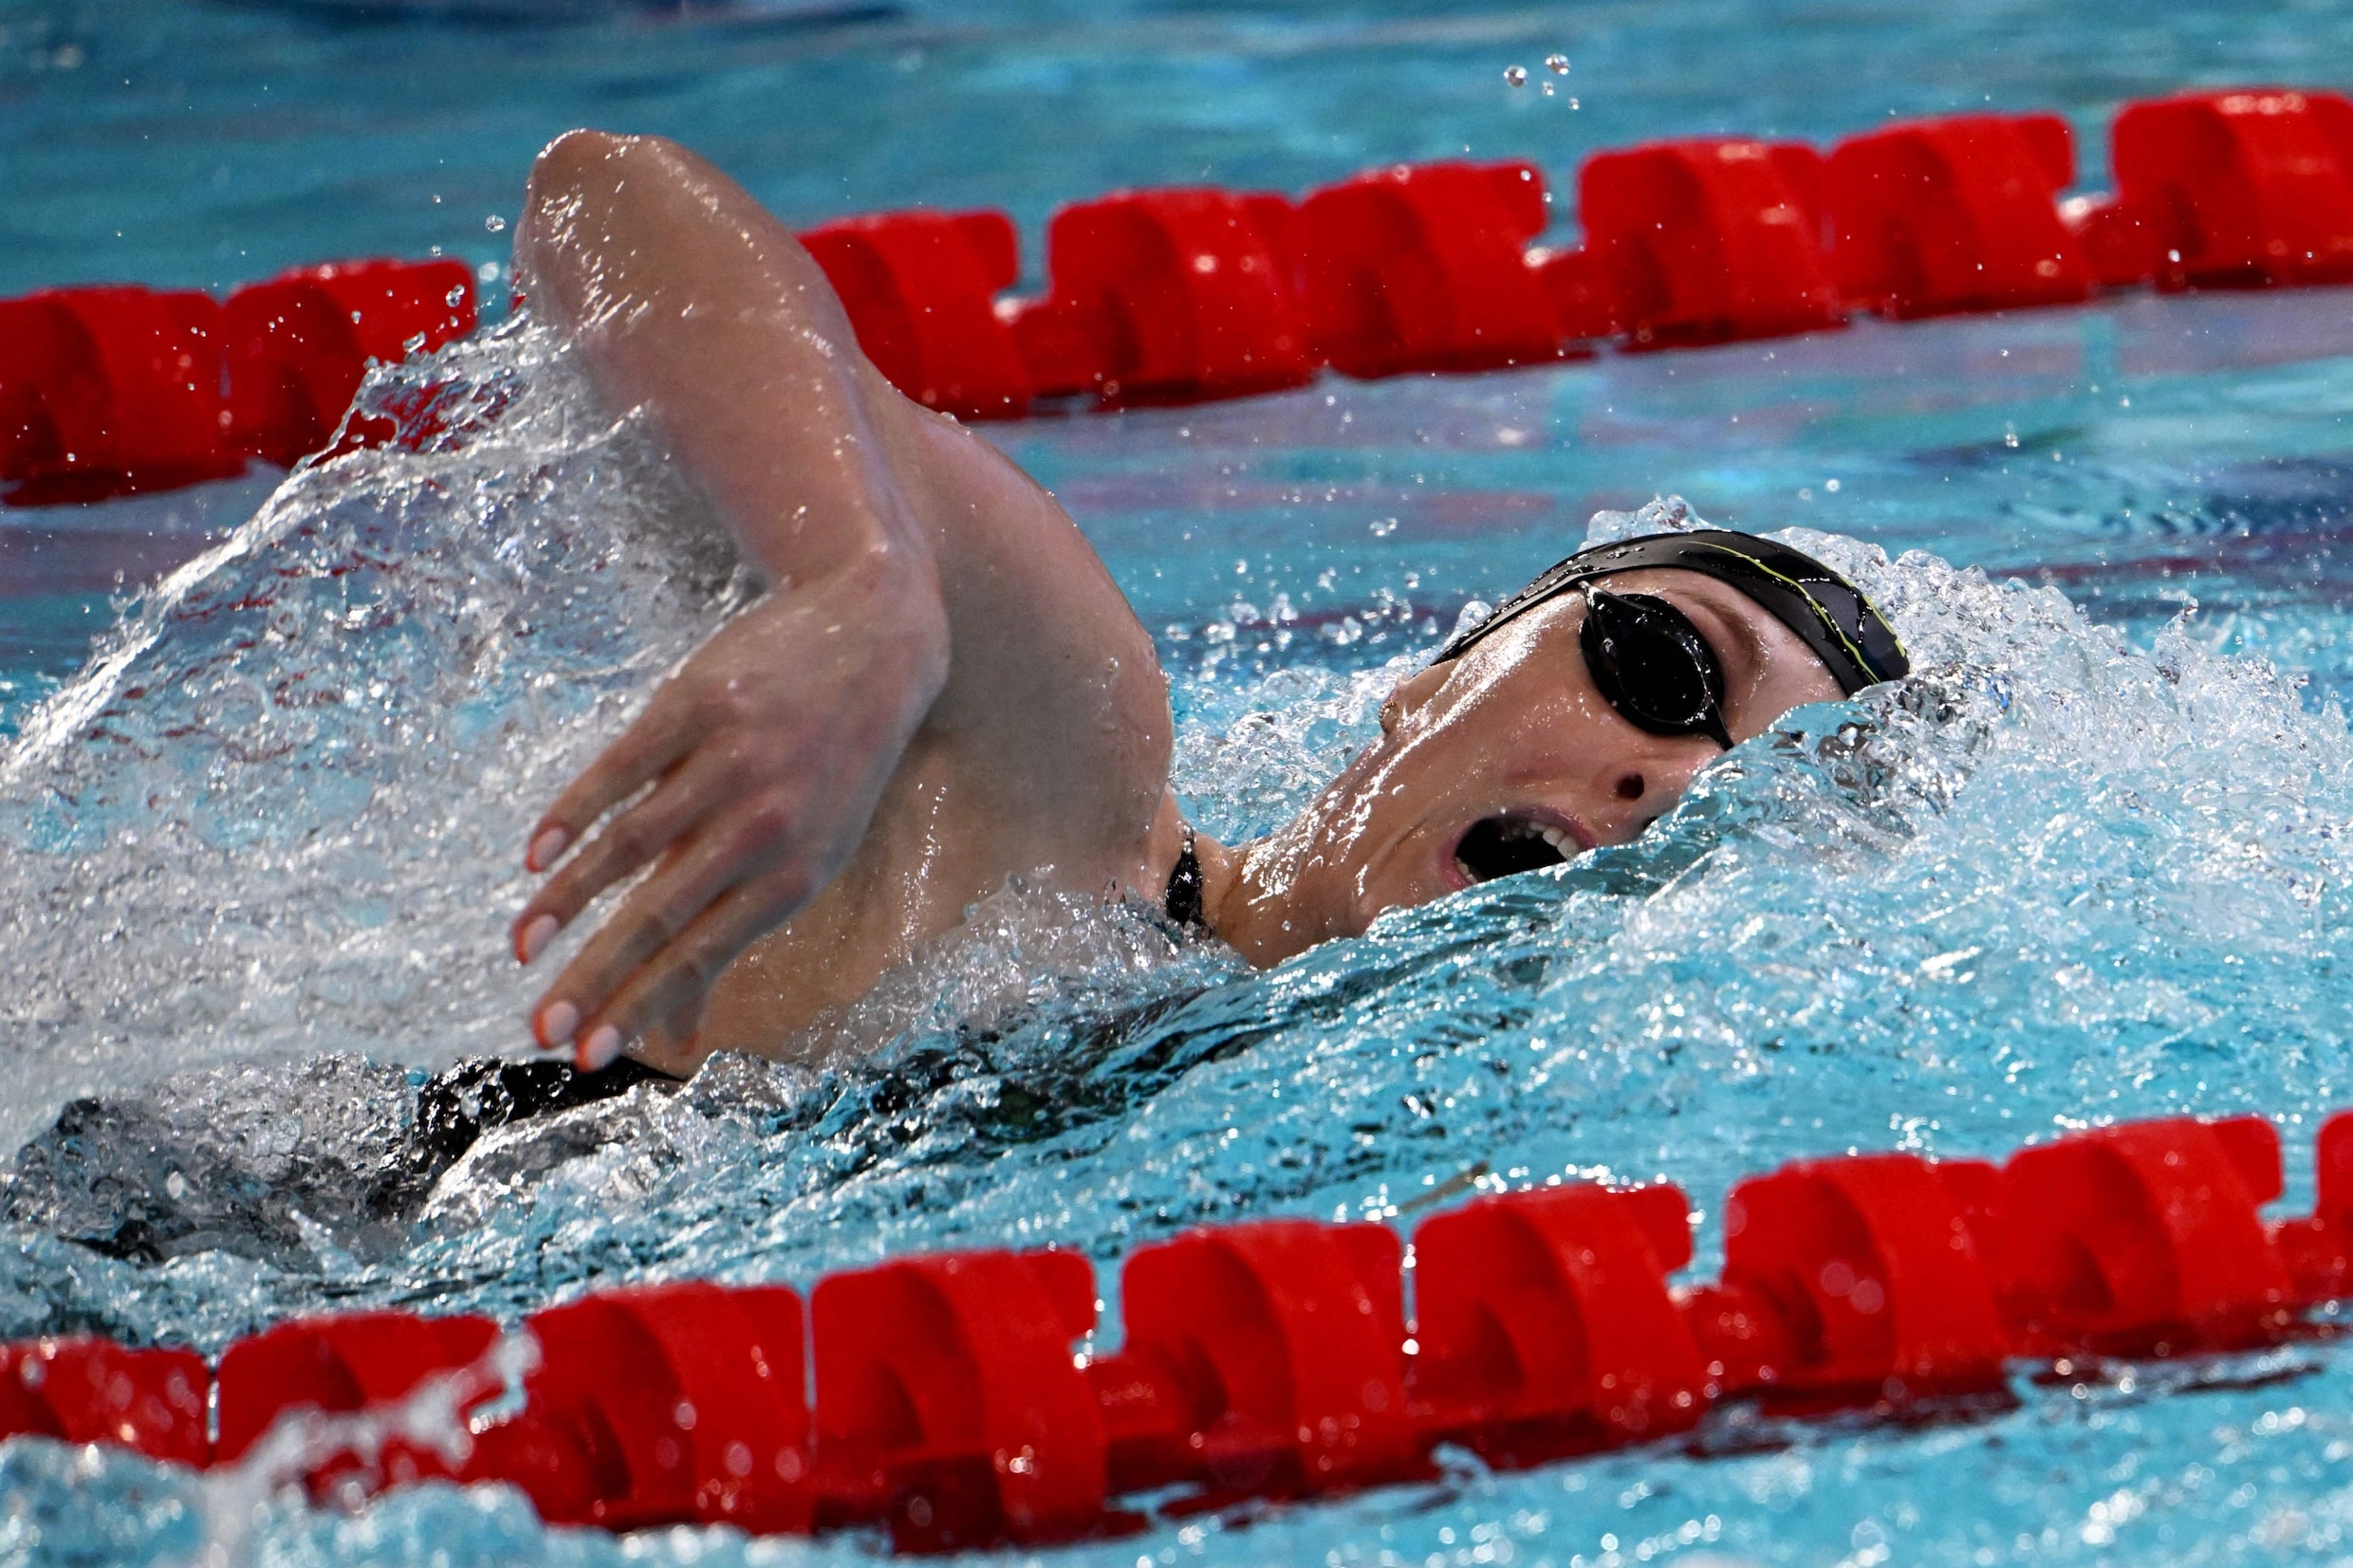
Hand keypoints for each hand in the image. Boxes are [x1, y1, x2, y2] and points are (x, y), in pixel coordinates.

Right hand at [510, 557, 947, 1067]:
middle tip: (539, 1030)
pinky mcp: (698, 703)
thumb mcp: (810, 855)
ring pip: (634, 843)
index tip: (585, 1057)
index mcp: (795, 875)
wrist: (875, 637)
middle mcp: (765, 825)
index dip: (640, 1006)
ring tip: (522, 948)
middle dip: (596, 978)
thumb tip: (684, 1039)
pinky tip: (536, 855)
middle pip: (661, 913)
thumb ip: (733, 938)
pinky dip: (575, 812)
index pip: (702, 954)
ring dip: (569, 900)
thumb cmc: (832, 771)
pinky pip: (623, 766)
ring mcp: (731, 762)